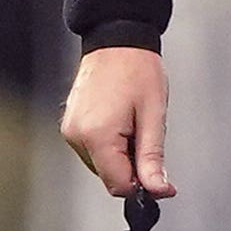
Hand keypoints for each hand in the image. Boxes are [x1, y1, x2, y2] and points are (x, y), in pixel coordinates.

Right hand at [59, 45, 172, 203]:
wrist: (116, 40)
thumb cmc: (137, 70)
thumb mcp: (154, 116)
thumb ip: (152, 158)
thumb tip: (157, 190)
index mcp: (97, 136)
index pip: (118, 185)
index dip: (142, 186)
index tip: (159, 178)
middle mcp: (77, 136)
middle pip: (109, 177)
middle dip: (132, 167)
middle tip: (144, 135)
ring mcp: (71, 131)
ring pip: (101, 166)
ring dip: (121, 156)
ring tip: (131, 124)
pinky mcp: (70, 125)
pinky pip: (93, 150)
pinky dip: (109, 146)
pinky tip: (119, 122)